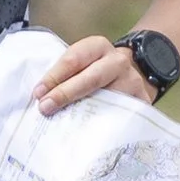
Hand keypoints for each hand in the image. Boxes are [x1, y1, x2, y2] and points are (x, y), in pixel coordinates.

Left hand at [34, 33, 158, 114]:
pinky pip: (121, 115)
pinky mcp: (141, 102)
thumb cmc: (95, 71)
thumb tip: (40, 97)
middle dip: (65, 93)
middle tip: (45, 108)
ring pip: (107, 98)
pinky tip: (87, 133)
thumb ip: (65, 75)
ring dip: (83, 112)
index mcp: (97, 47)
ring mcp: (132, 82)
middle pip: (91, 78)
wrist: (132, 75)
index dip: (54, 76)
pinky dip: (103, 125)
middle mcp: (117, 61)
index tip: (38, 93)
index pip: (73, 59)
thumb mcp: (83, 64)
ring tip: (63, 123)